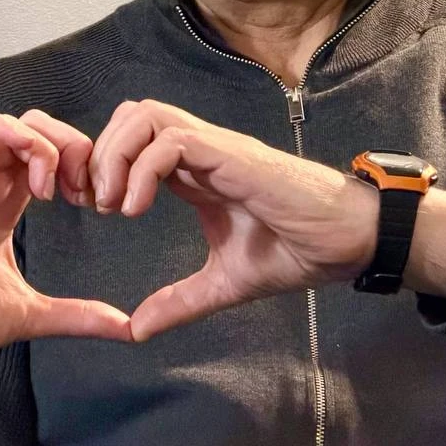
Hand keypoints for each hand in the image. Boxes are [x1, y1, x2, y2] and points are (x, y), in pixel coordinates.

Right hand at [0, 112, 130, 362]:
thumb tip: (127, 329)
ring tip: (60, 185)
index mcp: (6, 205)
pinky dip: (16, 137)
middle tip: (86, 189)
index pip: (49, 157)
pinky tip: (37, 182)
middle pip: (38, 129)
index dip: (80, 167)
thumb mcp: (34, 312)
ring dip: (48, 142)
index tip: (98, 203)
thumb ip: (79, 315)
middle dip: (73, 147)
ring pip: (14, 122)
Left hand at [85, 100, 379, 339]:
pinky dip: (143, 169)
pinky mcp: (231, 154)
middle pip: (129, 115)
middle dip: (100, 154)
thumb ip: (180, 301)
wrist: (348, 240)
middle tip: (97, 204)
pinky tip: (138, 208)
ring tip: (117, 205)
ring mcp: (215, 147)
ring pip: (145, 115)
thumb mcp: (223, 282)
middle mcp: (199, 150)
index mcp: (193, 170)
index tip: (96, 208)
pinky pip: (173, 140)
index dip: (103, 165)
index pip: (131, 140)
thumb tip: (137, 329)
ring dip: (117, 155)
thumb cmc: (296, 249)